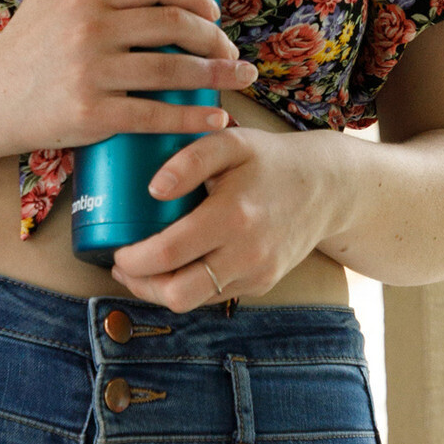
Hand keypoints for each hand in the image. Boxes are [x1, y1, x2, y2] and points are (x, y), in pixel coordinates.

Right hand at [0, 0, 258, 159]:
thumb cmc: (21, 48)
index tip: (214, 10)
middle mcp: (90, 31)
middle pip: (173, 25)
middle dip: (214, 38)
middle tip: (230, 50)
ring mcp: (91, 74)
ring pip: (171, 71)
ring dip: (216, 75)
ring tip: (239, 78)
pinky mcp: (92, 116)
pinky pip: (154, 115)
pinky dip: (192, 118)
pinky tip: (217, 118)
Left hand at [110, 124, 344, 312]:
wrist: (327, 186)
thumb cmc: (271, 160)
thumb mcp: (231, 142)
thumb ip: (189, 158)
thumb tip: (152, 189)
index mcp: (233, 216)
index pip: (168, 254)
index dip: (133, 260)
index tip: (116, 250)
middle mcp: (247, 253)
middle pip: (177, 293)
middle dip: (140, 285)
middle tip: (123, 265)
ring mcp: (257, 274)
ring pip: (193, 301)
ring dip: (160, 289)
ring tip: (143, 268)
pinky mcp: (262, 283)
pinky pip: (213, 294)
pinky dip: (188, 284)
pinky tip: (177, 264)